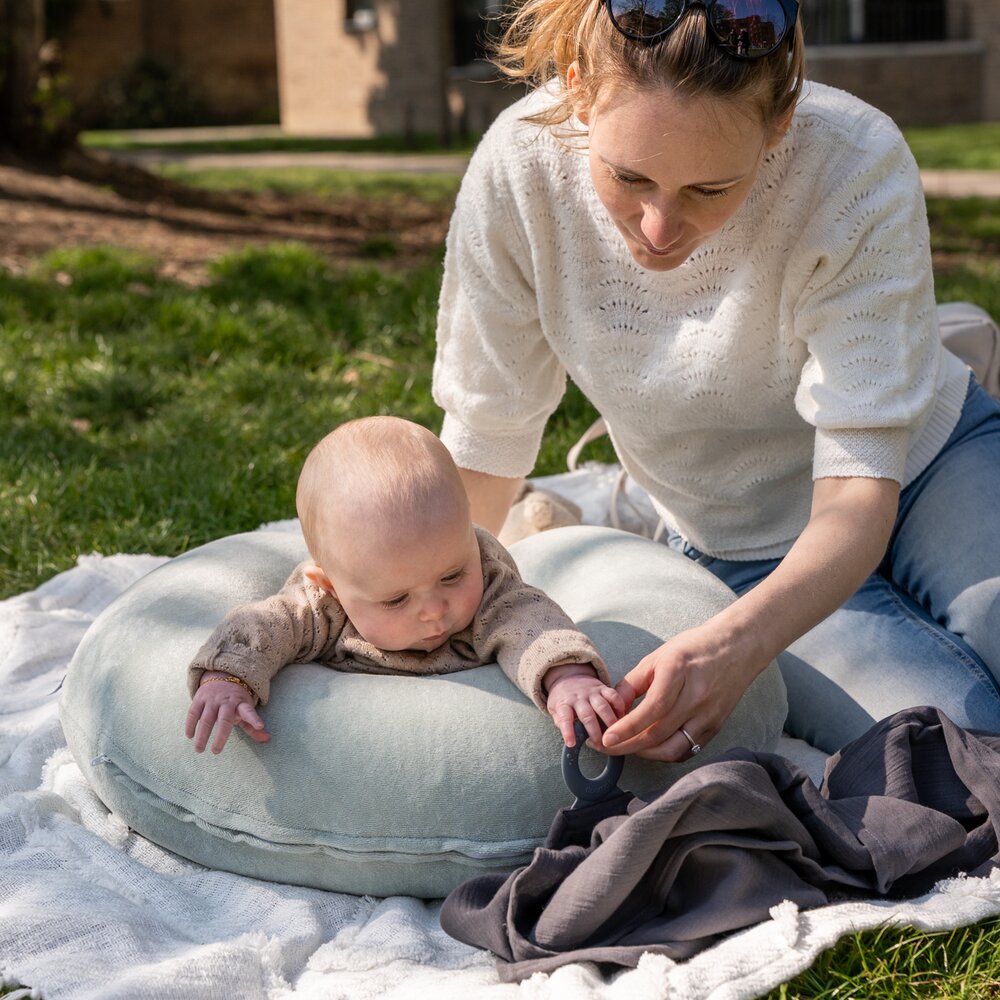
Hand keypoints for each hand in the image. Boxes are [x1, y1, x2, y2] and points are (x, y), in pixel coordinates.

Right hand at [185, 673, 269, 754]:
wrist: (222, 675)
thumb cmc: (235, 699)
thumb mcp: (245, 709)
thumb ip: (252, 726)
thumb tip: (267, 740)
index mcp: (241, 704)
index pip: (249, 711)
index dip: (254, 718)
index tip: (260, 726)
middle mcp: (227, 701)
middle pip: (224, 720)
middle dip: (220, 736)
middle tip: (216, 751)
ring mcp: (212, 699)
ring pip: (206, 718)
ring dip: (202, 735)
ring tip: (199, 750)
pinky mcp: (200, 698)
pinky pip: (193, 712)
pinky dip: (190, 724)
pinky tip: (190, 736)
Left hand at [545, 664, 625, 746]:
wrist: (568, 676)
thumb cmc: (563, 698)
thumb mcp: (555, 709)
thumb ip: (560, 722)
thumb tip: (568, 737)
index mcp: (564, 704)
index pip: (564, 718)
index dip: (568, 731)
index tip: (571, 743)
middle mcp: (578, 698)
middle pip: (587, 715)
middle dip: (595, 731)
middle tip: (601, 744)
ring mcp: (591, 693)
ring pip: (602, 706)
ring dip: (610, 721)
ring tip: (615, 734)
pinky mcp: (602, 688)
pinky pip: (613, 695)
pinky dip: (619, 706)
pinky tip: (622, 717)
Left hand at [601, 619, 761, 761]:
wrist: (738, 648)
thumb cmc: (694, 648)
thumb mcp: (656, 657)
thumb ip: (632, 684)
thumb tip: (613, 709)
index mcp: (678, 673)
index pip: (651, 709)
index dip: (626, 728)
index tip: (605, 739)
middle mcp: (696, 697)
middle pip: (658, 733)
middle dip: (627, 745)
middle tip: (605, 747)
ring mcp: (709, 715)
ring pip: (673, 749)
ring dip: (645, 753)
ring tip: (625, 747)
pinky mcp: (716, 727)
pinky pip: (687, 749)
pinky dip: (665, 753)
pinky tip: (650, 747)